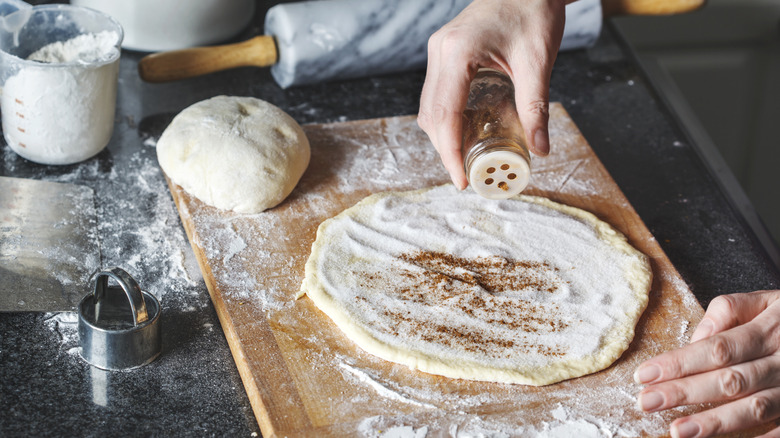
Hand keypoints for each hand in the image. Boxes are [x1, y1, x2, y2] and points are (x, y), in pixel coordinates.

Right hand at [418, 0, 568, 188]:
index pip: (444, 114)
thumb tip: (540, 149)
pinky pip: (436, 94)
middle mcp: (441, 51)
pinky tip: (463, 132)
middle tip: (466, 176)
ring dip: (443, 136)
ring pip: (429, 106)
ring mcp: (438, 51)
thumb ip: (536, 108)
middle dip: (445, 150)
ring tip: (465, 160)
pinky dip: (445, 119)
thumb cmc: (534, 12)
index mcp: (459, 52)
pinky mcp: (443, 52)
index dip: (449, 152)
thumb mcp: (538, 62)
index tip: (461, 180)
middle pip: (430, 115)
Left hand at [634, 289, 779, 437]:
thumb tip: (697, 338)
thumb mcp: (767, 299)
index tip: (644, 374)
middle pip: (729, 380)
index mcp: (768, 329)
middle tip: (647, 402)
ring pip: (754, 407)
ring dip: (714, 422)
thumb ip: (728, 310)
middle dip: (684, 392)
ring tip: (678, 431)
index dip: (679, 363)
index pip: (716, 349)